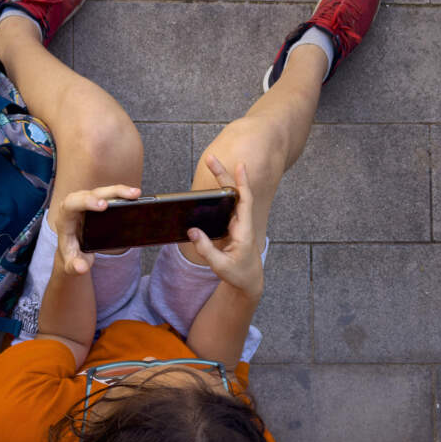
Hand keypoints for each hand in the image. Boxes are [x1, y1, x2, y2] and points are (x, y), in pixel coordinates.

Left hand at [56, 184, 140, 274]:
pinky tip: (135, 195)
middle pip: (91, 193)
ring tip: (136, 194)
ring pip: (102, 191)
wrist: (74, 251)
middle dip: (110, 193)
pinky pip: (109, 195)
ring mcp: (86, 203)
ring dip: (119, 191)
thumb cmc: (73, 256)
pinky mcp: (97, 203)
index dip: (86, 201)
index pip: (72, 204)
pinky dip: (122, 194)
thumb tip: (81, 267)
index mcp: (66, 219)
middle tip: (128, 196)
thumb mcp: (72, 264)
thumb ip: (74, 267)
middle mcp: (75, 206)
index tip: (103, 206)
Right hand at [186, 155, 263, 298]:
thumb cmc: (238, 274)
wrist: (248, 282)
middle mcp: (242, 224)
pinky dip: (218, 196)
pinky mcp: (230, 228)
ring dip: (221, 181)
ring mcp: (237, 225)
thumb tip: (192, 231)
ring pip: (230, 199)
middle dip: (224, 175)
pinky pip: (225, 208)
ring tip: (212, 164)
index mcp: (244, 231)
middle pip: (235, 194)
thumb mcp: (220, 265)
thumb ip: (206, 249)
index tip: (240, 165)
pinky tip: (209, 187)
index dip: (242, 183)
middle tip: (211, 158)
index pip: (244, 202)